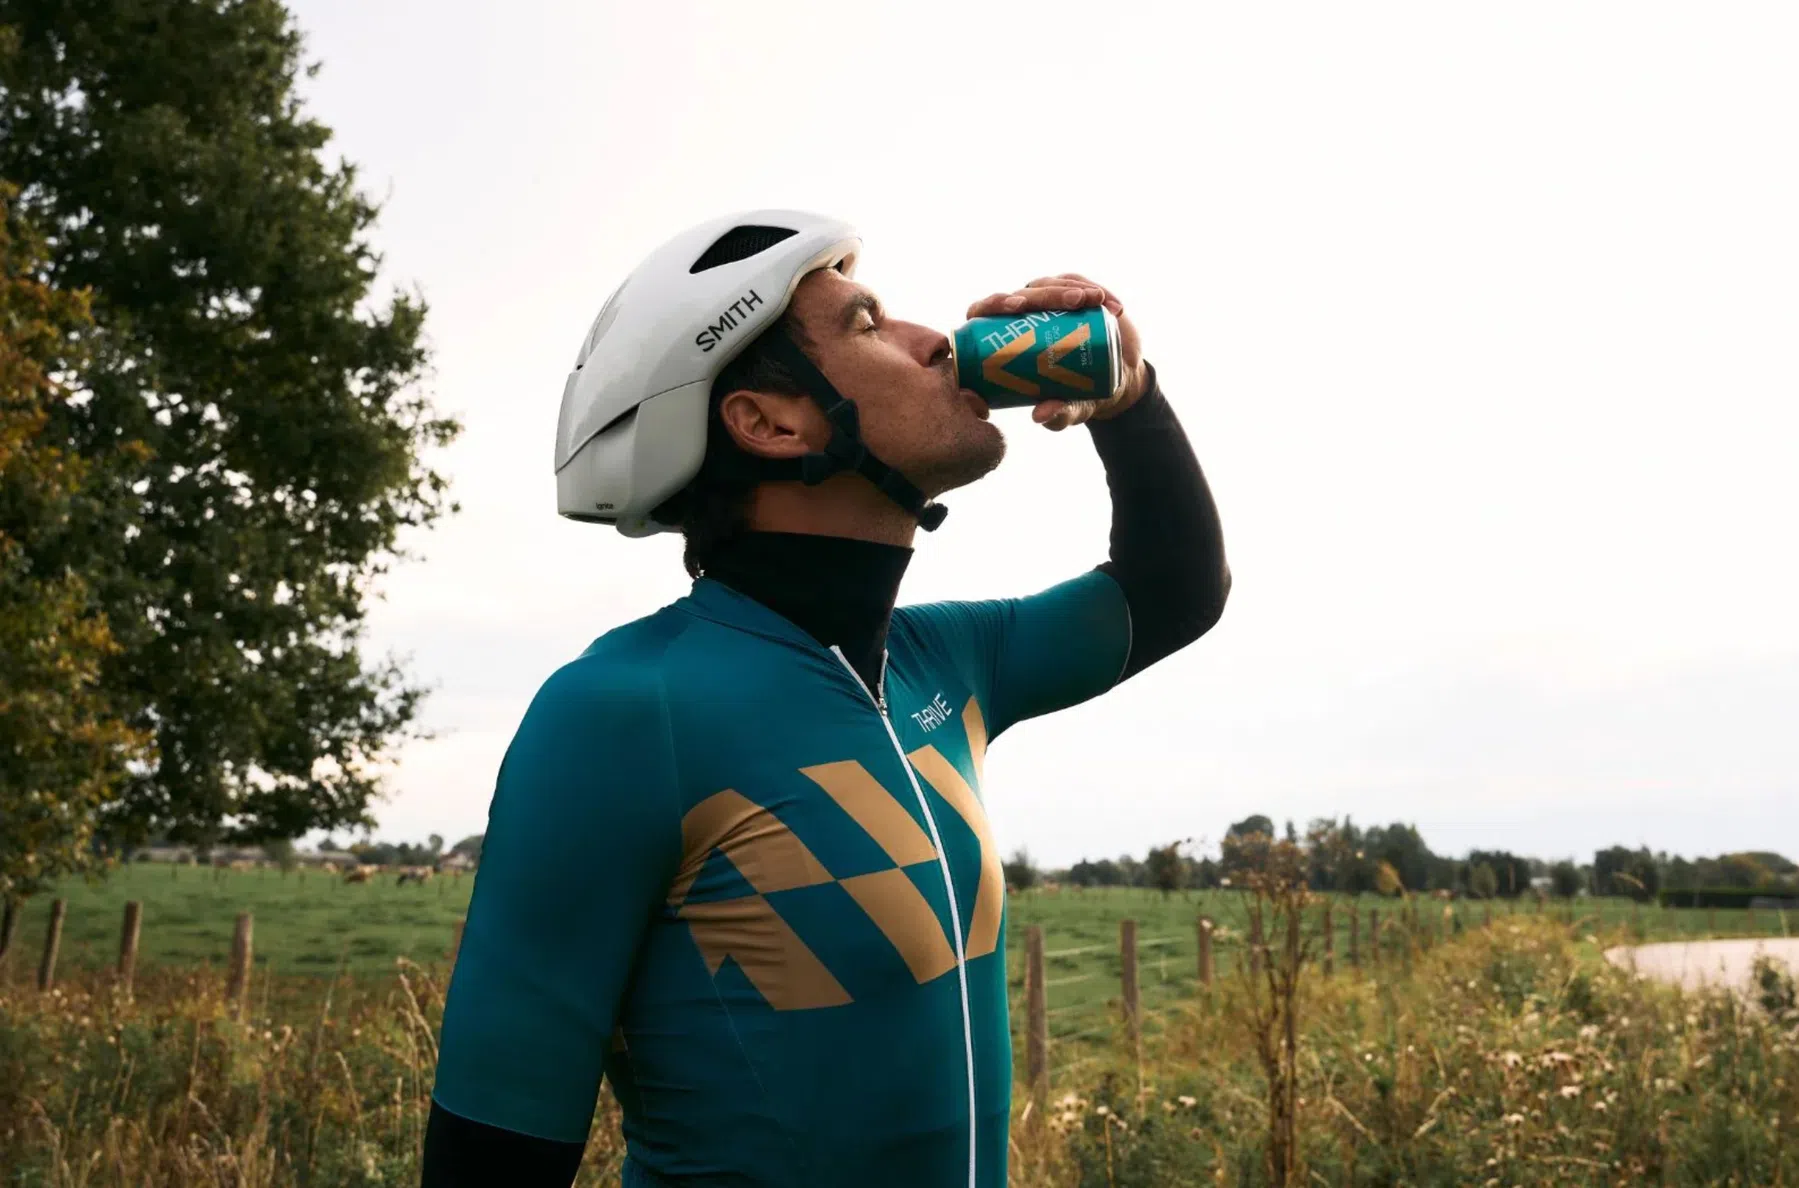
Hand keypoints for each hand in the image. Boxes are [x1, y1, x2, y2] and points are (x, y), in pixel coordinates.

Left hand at [964, 273, 1148, 430]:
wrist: (1116, 381)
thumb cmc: (1080, 395)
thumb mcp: (1071, 408)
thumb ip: (1057, 415)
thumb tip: (1040, 416)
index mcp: (1005, 341)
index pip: (985, 314)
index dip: (994, 304)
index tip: (1017, 307)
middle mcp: (1021, 316)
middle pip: (1021, 296)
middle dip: (1045, 295)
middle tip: (1072, 302)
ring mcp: (1046, 301)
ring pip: (1049, 285)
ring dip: (1072, 289)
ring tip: (1095, 301)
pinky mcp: (1071, 291)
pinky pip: (1078, 283)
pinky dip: (1095, 291)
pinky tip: (1113, 306)